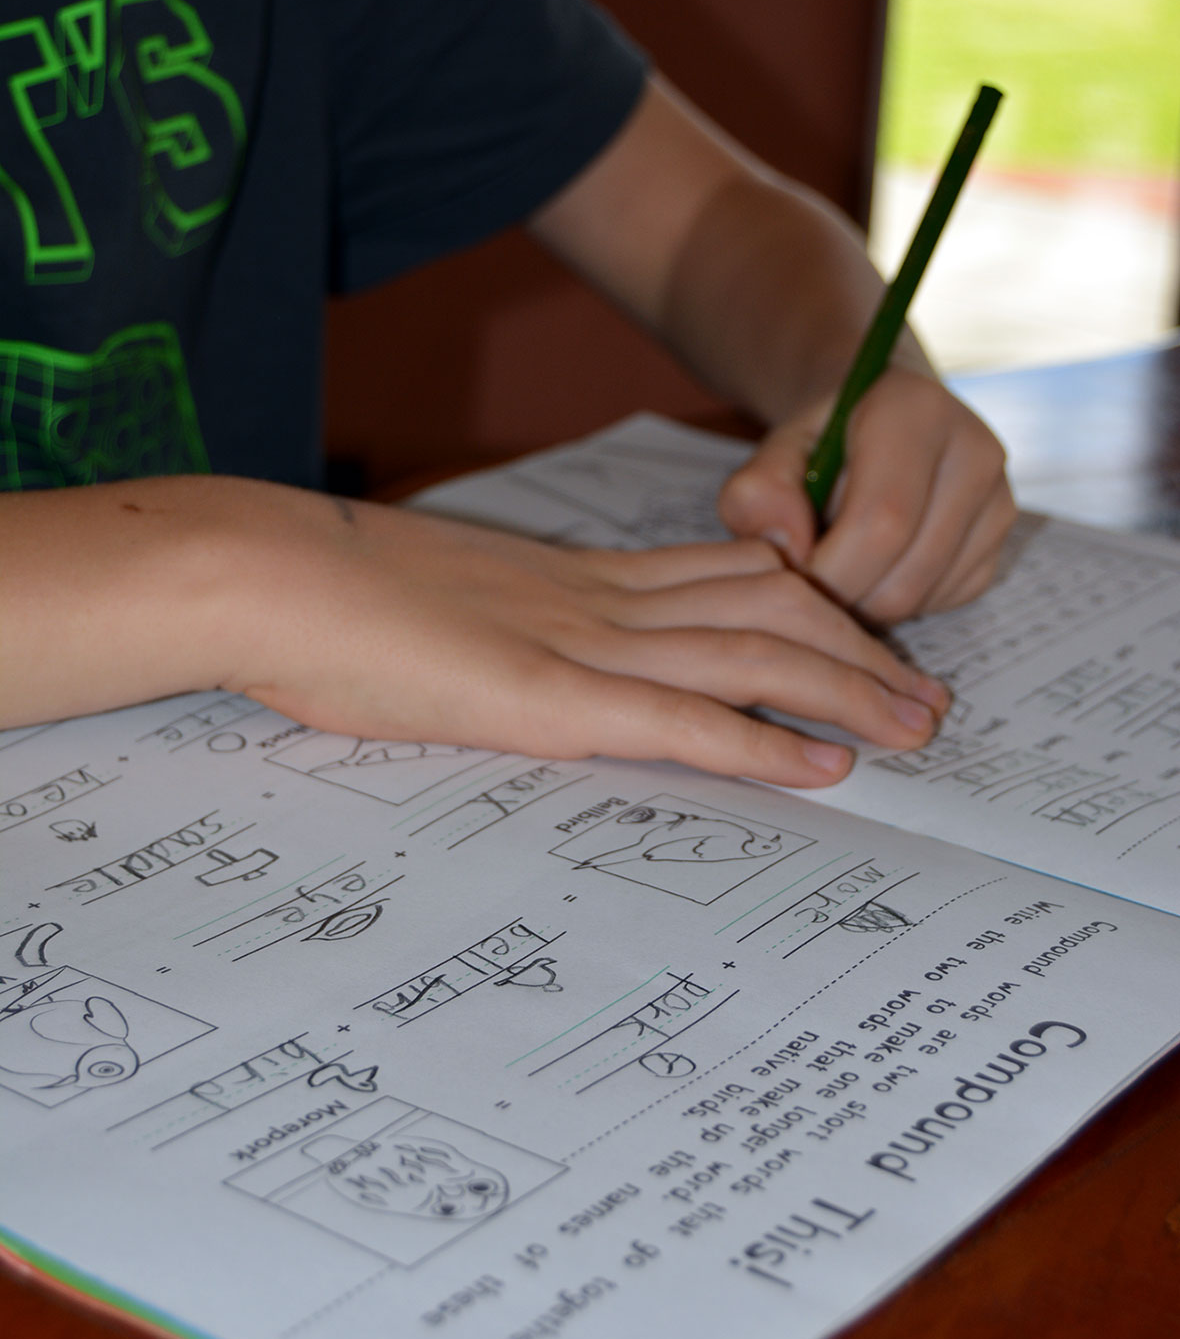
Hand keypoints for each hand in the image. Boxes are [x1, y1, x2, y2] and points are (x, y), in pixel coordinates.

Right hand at [227, 497, 949, 787]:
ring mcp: (577, 643)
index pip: (726, 577)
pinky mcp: (545, 697)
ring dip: (844, 693)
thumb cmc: (327, 598)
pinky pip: (679, 719)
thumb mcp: (438, 605)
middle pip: (766, 608)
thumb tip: (510, 661)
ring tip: (916, 730)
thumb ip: (496, 628)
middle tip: (927, 694)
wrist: (266, 571)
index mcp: (573, 577)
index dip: (811, 605)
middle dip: (860, 649)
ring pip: (747, 654)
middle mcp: (597, 598)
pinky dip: (759, 743)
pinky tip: (822, 766)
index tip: (863, 638)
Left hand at [717, 366, 1017, 623]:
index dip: (828, 571)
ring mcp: (998, 498)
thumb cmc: (820, 446)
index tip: (790, 576)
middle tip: (808, 582)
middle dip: (843, 599)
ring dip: (866, 605)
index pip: (882, 522)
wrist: (877, 426)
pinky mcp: (999, 540)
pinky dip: (898, 603)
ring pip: (922, 596)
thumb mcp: (774, 456)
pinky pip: (943, 603)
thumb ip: (759, 495)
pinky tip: (875, 567)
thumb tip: (788, 550)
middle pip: (905, 574)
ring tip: (838, 566)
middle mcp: (974, 450)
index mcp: (916, 412)